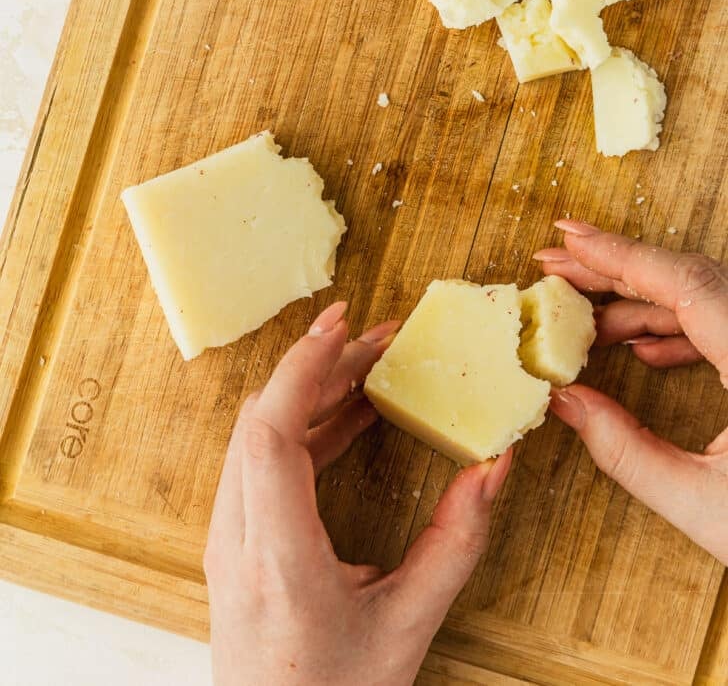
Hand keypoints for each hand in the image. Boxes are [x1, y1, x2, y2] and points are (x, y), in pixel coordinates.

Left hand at [204, 301, 511, 685]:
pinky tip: (351, 416)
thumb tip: (495, 467)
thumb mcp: (410, 625)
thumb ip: (456, 543)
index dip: (302, 367)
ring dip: (311, 392)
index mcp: (276, 559)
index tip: (340, 322)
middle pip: (262, 420)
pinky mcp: (233, 541)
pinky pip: (259, 462)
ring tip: (372, 367)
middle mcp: (236, 540)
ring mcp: (226, 540)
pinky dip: (303, 426)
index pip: (269, 435)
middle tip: (380, 339)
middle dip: (321, 367)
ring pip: (256, 435)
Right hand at [535, 220, 727, 564]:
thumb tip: (564, 402)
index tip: (569, 238)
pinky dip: (676, 329)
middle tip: (555, 269)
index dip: (620, 255)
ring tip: (584, 325)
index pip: (684, 285)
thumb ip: (626, 452)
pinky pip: (720, 325)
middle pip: (687, 281)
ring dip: (641, 304)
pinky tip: (641, 351)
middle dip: (616, 271)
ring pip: (702, 300)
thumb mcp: (703, 504)